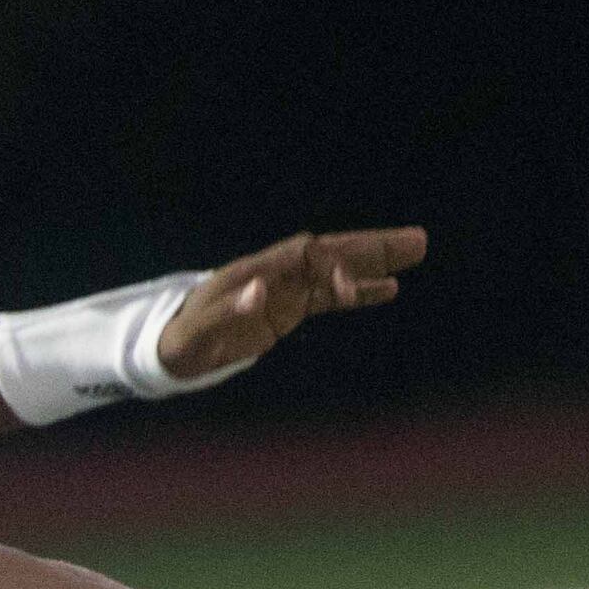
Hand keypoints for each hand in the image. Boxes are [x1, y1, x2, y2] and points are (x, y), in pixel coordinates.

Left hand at [156, 228, 426, 382]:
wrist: (171, 348)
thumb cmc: (180, 340)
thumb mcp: (197, 332)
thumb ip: (225, 313)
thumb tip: (258, 291)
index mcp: (255, 271)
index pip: (303, 257)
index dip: (331, 265)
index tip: (352, 287)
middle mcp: (276, 273)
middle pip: (330, 252)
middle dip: (371, 247)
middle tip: (417, 240)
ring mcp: (285, 289)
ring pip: (337, 269)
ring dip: (375, 262)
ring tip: (416, 253)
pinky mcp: (289, 308)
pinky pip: (330, 296)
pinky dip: (359, 291)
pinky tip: (391, 288)